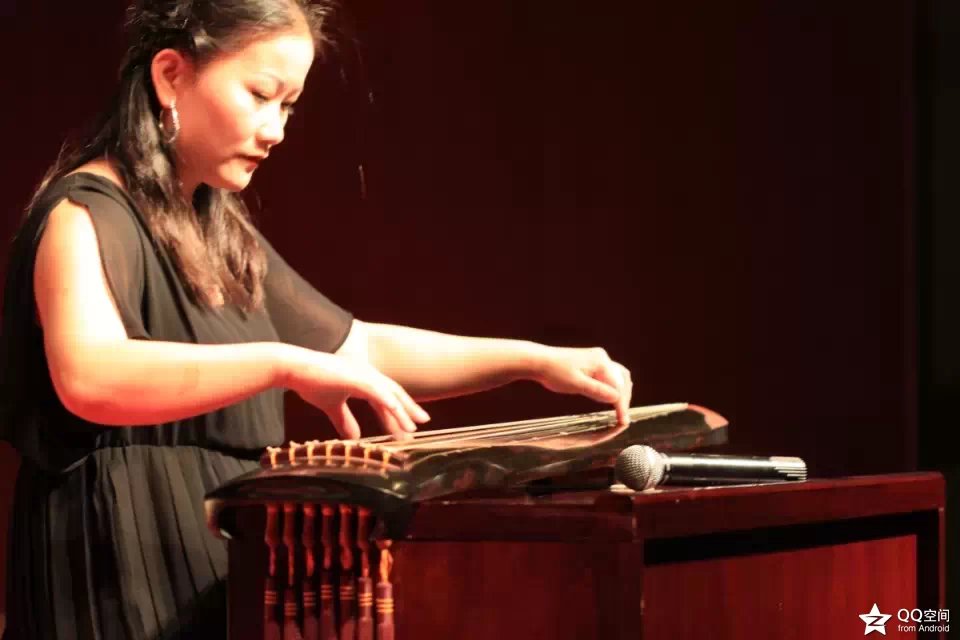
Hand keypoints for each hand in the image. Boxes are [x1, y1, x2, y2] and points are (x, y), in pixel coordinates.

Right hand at [281, 348, 429, 439]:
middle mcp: (368, 376)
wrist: (294, 368)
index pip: (386, 398)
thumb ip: (344, 420)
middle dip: (408, 410)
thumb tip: (354, 438)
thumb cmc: (312, 382)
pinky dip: (388, 402)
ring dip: (402, 411)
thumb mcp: (332, 406)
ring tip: (412, 428)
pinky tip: (397, 412)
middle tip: (422, 423)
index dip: (397, 413)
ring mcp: (363, 375)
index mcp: (364, 380)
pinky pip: (377, 392)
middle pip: (394, 394)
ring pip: (389, 395)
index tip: (407, 428)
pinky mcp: (356, 377)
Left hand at [533, 346, 632, 425]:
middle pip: (622, 380)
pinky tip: (607, 398)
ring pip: (617, 377)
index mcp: (600, 362)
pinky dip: (611, 387)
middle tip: (622, 417)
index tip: (623, 421)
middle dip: (624, 399)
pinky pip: (608, 376)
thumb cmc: (554, 372)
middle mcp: (602, 358)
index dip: (621, 406)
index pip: (617, 387)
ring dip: (620, 392)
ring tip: (619, 410)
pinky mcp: (591, 362)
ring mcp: (597, 358)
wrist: (538, 361)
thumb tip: (616, 399)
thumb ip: (597, 391)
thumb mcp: (576, 385)